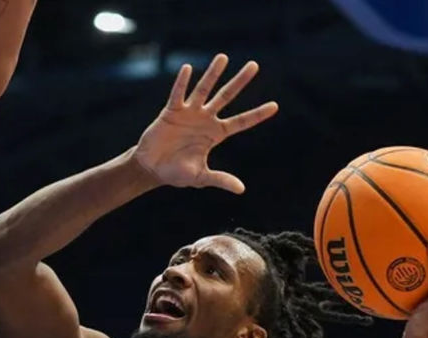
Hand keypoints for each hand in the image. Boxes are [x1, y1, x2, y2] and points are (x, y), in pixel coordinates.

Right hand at [132, 54, 278, 193]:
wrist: (151, 169)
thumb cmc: (177, 174)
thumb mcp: (200, 178)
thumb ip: (220, 179)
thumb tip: (241, 189)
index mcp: (216, 134)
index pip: (241, 122)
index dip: (257, 114)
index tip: (275, 106)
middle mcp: (205, 119)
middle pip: (227, 97)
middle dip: (240, 82)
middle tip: (254, 65)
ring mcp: (189, 113)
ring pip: (204, 89)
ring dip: (213, 74)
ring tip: (223, 57)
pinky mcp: (171, 111)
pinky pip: (178, 94)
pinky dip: (182, 83)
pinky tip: (188, 69)